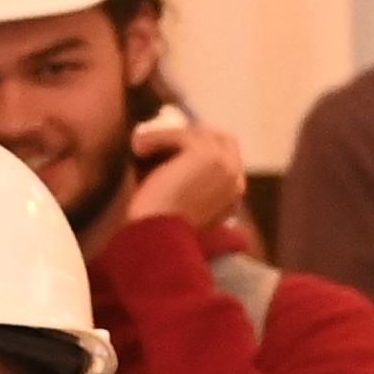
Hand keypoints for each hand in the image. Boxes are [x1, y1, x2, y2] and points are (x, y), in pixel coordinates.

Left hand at [119, 107, 248, 237]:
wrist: (158, 238)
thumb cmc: (159, 229)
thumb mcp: (179, 204)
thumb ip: (186, 182)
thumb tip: (161, 156)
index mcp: (234, 197)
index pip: (228, 157)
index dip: (200, 149)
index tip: (171, 151)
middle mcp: (236, 180)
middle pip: (220, 138)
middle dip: (188, 137)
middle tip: (156, 139)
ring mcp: (226, 166)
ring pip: (197, 134)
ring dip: (167, 138)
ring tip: (139, 148)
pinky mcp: (208, 156)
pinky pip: (178, 134)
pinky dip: (155, 138)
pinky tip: (136, 148)